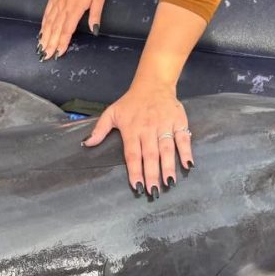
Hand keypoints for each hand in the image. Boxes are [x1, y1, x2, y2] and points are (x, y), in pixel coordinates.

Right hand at [38, 0, 104, 60]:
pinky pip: (46, 16)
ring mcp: (56, 5)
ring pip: (48, 25)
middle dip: (50, 44)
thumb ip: (95, 15)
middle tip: (45, 57)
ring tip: (40, 49)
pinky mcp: (52, 1)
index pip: (67, 30)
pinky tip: (40, 34)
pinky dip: (43, 26)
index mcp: (75, 10)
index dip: (62, 43)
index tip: (58, 54)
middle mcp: (63, 10)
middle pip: (55, 30)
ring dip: (44, 38)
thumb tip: (94, 30)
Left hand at [82, 80, 193, 197]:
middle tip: (153, 191)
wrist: (153, 84)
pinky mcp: (179, 121)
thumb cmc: (131, 102)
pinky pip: (183, 138)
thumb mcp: (111, 112)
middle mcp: (148, 128)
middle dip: (152, 174)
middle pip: (150, 155)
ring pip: (167, 148)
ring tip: (169, 183)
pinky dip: (186, 151)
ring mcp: (165, 125)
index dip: (135, 170)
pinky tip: (188, 165)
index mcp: (131, 129)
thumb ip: (99, 129)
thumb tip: (87, 143)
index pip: (132, 154)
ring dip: (168, 166)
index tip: (137, 186)